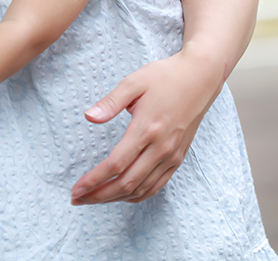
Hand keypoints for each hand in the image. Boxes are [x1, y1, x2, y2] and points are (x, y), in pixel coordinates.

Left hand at [70, 46, 225, 204]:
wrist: (200, 78)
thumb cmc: (165, 77)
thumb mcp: (133, 82)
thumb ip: (110, 102)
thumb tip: (89, 117)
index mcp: (147, 128)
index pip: (116, 164)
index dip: (94, 180)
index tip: (76, 189)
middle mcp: (161, 147)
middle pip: (127, 183)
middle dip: (100, 195)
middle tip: (78, 199)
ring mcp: (172, 155)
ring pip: (142, 189)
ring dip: (116, 198)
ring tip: (94, 199)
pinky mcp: (178, 157)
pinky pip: (157, 185)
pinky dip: (138, 195)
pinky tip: (122, 195)